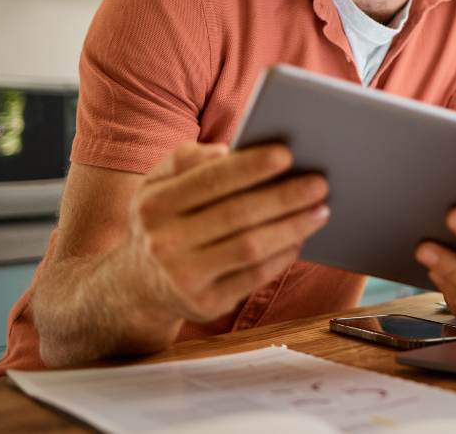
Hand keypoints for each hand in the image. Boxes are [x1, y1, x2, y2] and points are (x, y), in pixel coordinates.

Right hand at [123, 142, 329, 325]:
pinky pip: (254, 276)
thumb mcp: (155, 186)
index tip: (287, 154)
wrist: (135, 288)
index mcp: (153, 204)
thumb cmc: (161, 222)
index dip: (250, 166)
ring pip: (250, 246)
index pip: (209, 180)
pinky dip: (282, 256)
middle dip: (283, 197)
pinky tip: (300, 239)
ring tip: (321, 210)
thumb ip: (184, 160)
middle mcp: (165, 242)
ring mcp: (184, 277)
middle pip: (236, 214)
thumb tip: (225, 151)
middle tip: (319, 183)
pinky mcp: (205, 304)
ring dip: (292, 227)